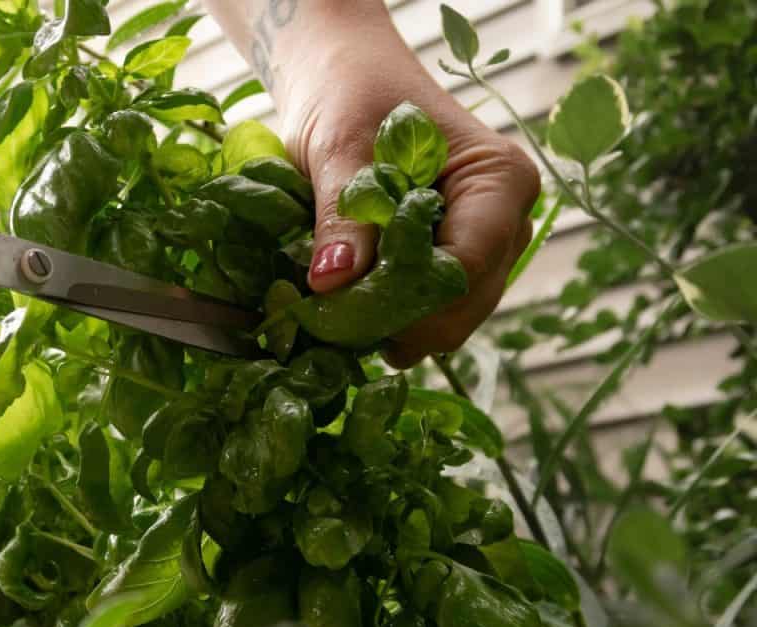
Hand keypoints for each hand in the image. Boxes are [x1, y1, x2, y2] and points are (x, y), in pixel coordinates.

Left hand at [275, 8, 539, 367]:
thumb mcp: (340, 149)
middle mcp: (508, 222)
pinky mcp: (458, 268)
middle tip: (330, 321)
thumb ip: (343, 213)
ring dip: (394, 327)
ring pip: (452, 318)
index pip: (468, 264)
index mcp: (499, 180)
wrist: (348, 87)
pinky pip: (434, 314)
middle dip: (401, 321)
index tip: (346, 310)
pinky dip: (393, 322)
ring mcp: (488, 251)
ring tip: (336, 316)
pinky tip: (352, 313)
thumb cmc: (351, 100)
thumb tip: (332, 280)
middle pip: (466, 302)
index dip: (410, 299)